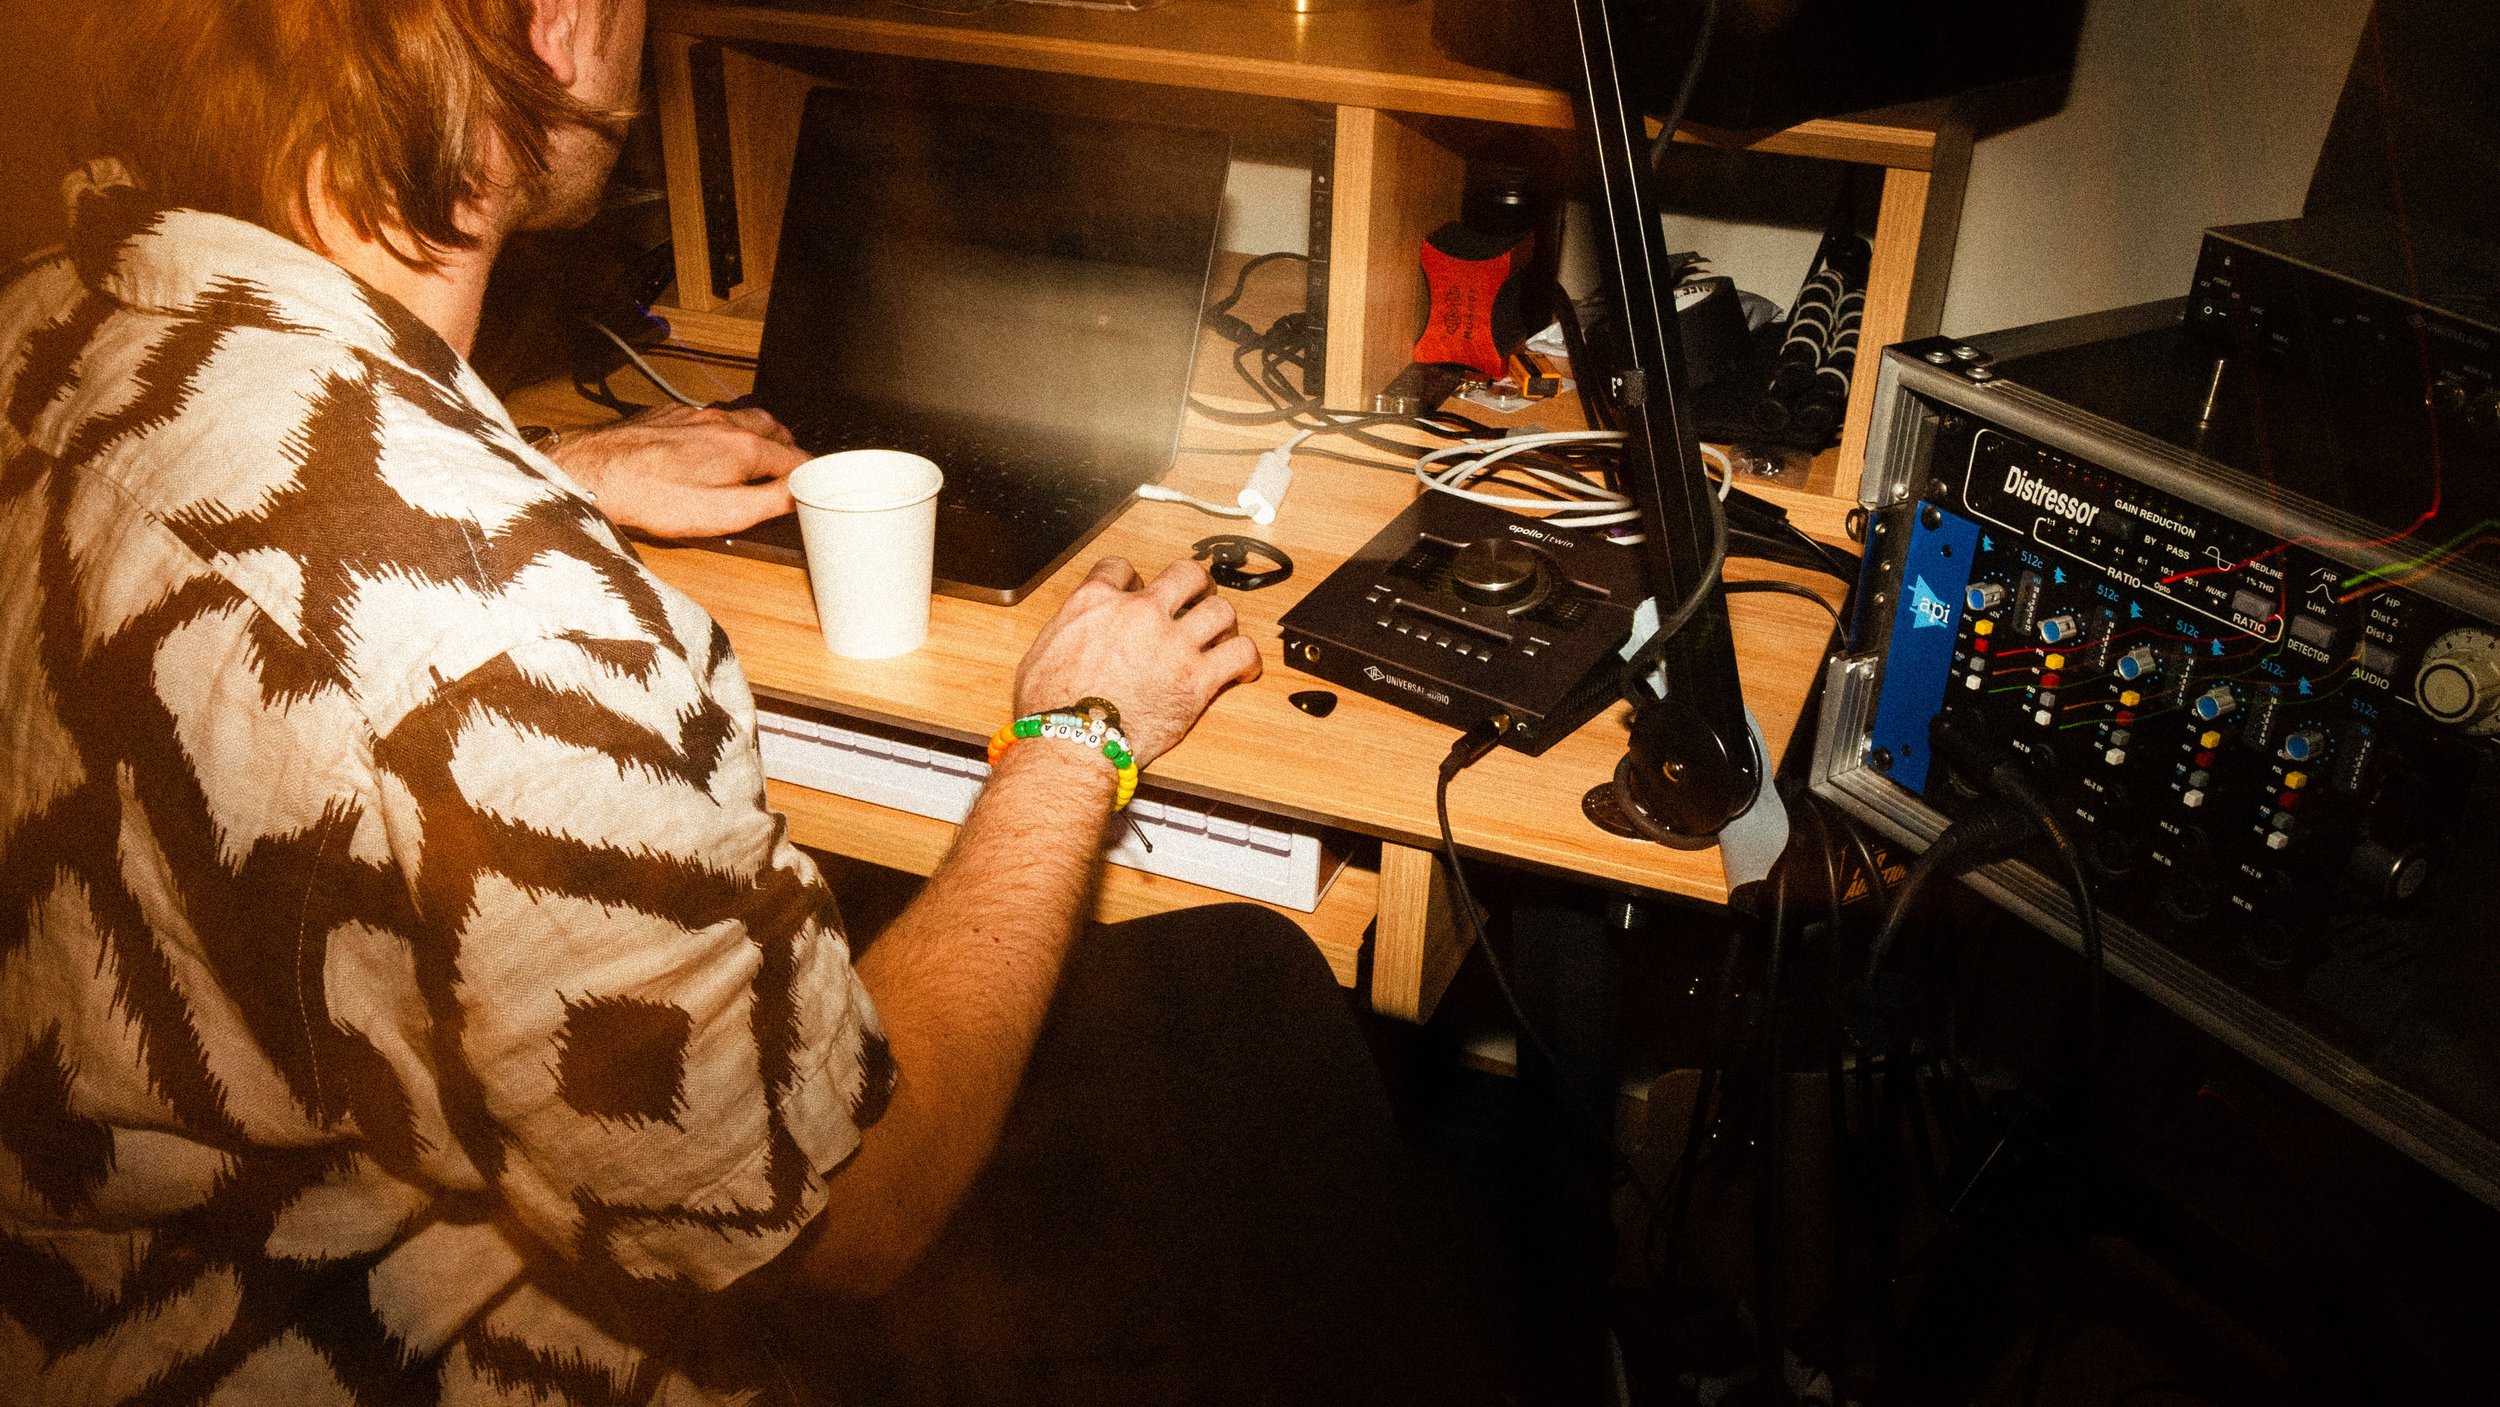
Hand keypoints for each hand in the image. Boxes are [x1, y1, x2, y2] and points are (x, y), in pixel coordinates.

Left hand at [546, 403, 804, 536]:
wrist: (595, 474)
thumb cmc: (652, 498)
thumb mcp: (722, 515)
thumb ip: (768, 503)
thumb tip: (801, 495)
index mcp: (743, 448)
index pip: (796, 458)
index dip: (810, 475)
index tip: (816, 487)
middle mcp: (724, 423)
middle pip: (775, 429)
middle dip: (789, 450)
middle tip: (791, 473)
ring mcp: (695, 414)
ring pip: (743, 418)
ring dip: (759, 436)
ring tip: (760, 458)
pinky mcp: (670, 414)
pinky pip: (711, 415)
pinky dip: (725, 430)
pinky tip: (713, 448)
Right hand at [1014, 557, 1262, 766]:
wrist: (1069, 743)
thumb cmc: (1049, 707)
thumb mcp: (1042, 649)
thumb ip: (1071, 626)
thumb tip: (1079, 628)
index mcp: (1097, 601)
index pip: (1123, 567)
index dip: (1132, 578)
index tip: (1139, 591)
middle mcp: (1140, 612)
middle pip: (1186, 575)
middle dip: (1194, 585)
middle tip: (1195, 599)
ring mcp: (1173, 643)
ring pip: (1220, 610)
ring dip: (1222, 622)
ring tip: (1219, 635)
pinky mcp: (1197, 678)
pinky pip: (1240, 654)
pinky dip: (1245, 660)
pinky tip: (1240, 668)